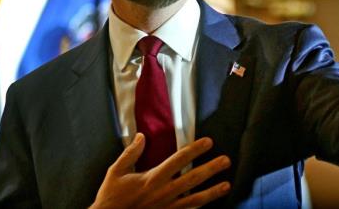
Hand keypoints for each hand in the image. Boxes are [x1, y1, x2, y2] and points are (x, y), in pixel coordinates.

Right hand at [90, 134, 230, 208]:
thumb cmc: (111, 197)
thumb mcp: (115, 172)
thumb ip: (130, 153)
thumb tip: (142, 136)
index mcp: (152, 178)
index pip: (178, 159)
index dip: (195, 149)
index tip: (208, 142)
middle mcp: (164, 193)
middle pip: (193, 178)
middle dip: (211, 169)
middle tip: (226, 161)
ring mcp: (167, 207)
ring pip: (195, 199)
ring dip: (212, 192)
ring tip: (227, 185)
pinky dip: (199, 208)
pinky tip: (209, 204)